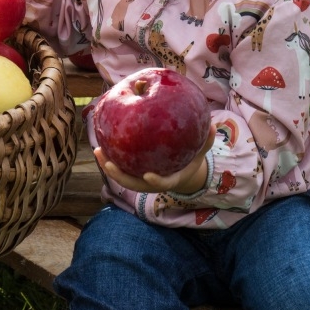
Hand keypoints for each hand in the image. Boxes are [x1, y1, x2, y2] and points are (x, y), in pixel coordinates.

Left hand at [94, 130, 213, 194]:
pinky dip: (109, 158)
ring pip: (122, 177)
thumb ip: (205, 141)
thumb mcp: (200, 152)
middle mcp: (152, 183)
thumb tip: (213, 125)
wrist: (181, 172)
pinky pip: (119, 166)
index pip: (162, 184)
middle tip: (107, 163)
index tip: (148, 175)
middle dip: (118, 175)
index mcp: (170, 180)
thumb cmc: (190, 160)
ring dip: (108, 166)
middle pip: (133, 183)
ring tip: (97, 151)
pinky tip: (100, 144)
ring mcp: (141, 179)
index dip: (155, 182)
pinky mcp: (133, 172)